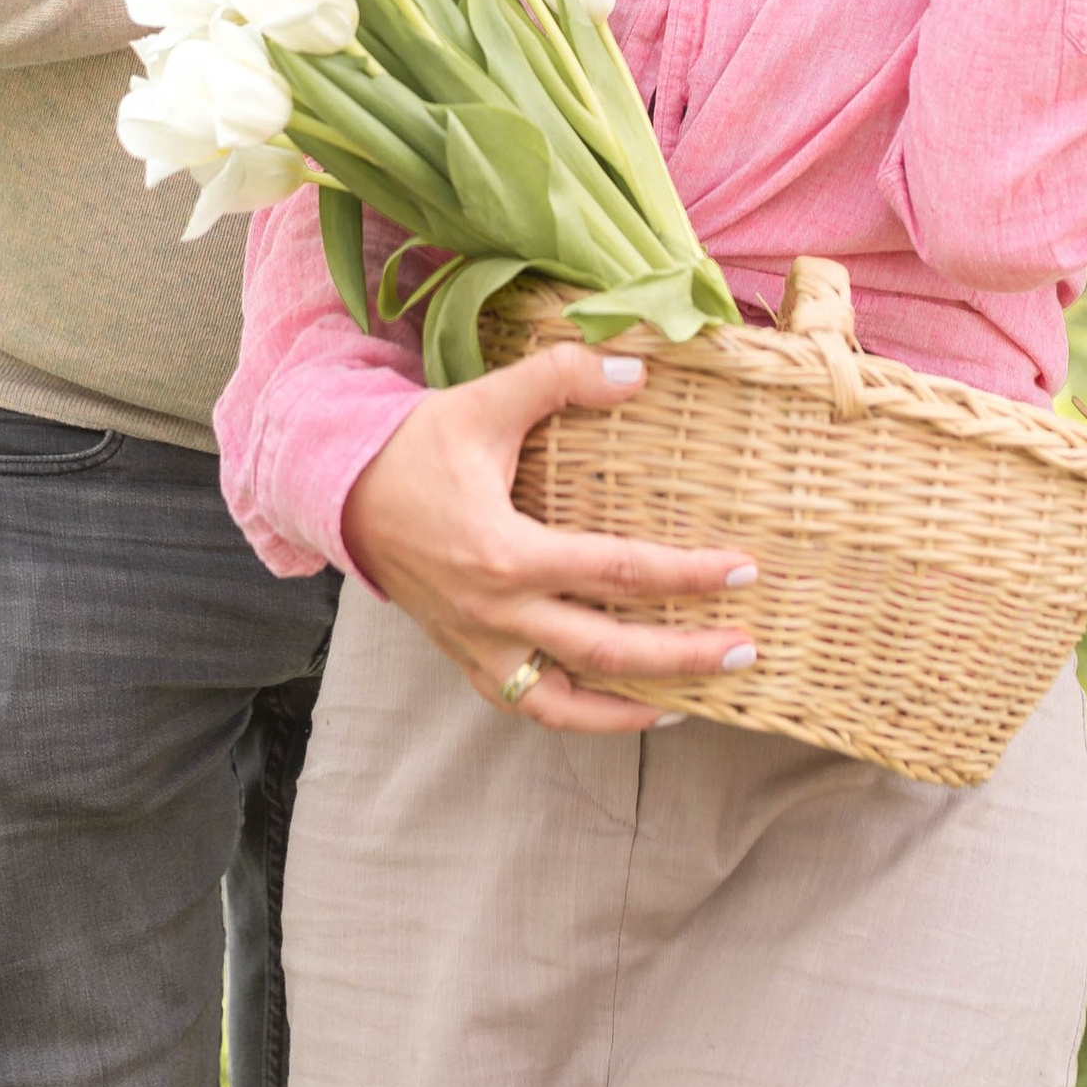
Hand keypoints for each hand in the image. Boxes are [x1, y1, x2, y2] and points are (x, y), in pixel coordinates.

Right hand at [340, 345, 759, 736]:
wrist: (339, 493)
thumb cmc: (415, 447)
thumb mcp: (485, 400)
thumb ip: (560, 379)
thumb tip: (636, 371)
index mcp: (506, 553)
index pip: (618, 572)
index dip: (687, 575)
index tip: (743, 570)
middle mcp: (495, 612)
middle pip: (608, 649)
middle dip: (684, 655)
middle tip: (746, 649)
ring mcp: (478, 645)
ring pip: (566, 701)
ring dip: (632, 707)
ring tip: (693, 700)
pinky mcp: (465, 659)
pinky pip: (527, 705)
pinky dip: (577, 715)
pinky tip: (618, 708)